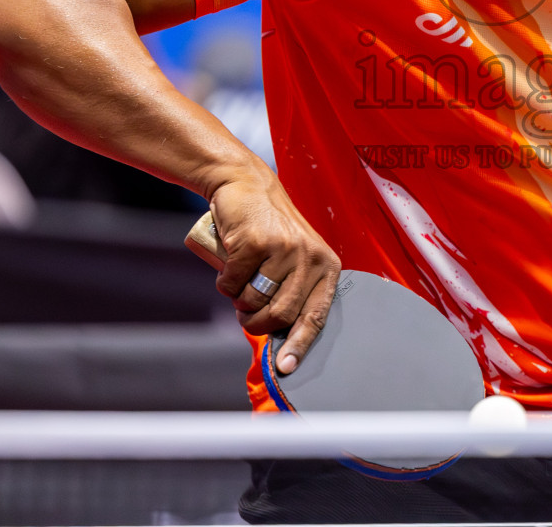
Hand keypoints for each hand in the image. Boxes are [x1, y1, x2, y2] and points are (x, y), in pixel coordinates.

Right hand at [208, 176, 340, 373]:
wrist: (246, 184)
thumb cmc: (270, 227)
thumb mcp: (296, 256)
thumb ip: (296, 289)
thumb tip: (285, 338)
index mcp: (326, 265)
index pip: (316, 315)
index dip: (300, 345)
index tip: (286, 367)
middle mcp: (309, 257)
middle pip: (281, 314)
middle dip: (257, 322)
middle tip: (247, 313)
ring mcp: (281, 249)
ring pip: (254, 301)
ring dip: (240, 302)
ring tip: (240, 286)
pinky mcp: (253, 242)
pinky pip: (232, 283)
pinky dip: (225, 284)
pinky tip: (228, 270)